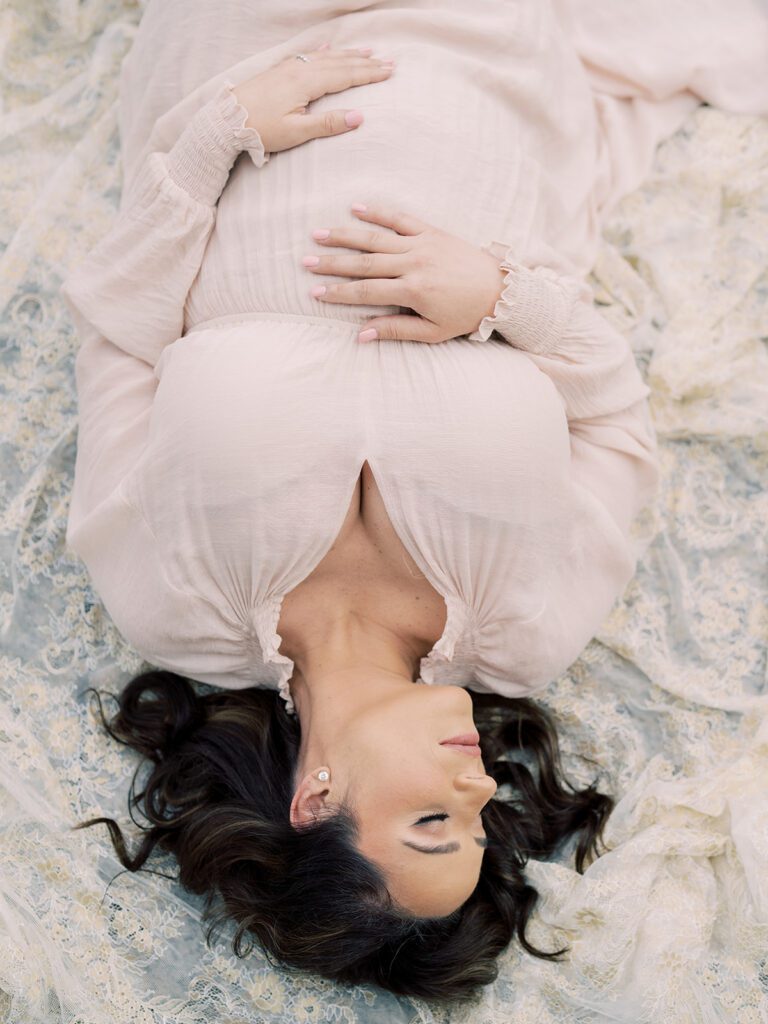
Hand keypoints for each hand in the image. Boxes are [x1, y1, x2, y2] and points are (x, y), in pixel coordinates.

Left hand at [232, 43, 393, 154]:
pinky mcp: (280, 71)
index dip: (369, 74)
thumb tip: (359, 117)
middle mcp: (299, 70)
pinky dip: (323, 50)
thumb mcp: (296, 133)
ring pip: (326, 57)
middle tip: (388, 61)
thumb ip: (328, 124)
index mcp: (306, 83)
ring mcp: (289, 68)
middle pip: (340, 63)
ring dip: (349, 54)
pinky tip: (329, 47)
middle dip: (365, 62)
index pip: (345, 76)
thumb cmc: (260, 129)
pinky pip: (308, 55)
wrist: (226, 119)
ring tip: (367, 51)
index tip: (389, 72)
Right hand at [303, 204, 508, 343]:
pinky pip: (400, 219)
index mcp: (414, 291)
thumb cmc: (466, 314)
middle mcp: (414, 264)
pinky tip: (355, 207)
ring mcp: (422, 244)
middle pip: (364, 263)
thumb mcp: (432, 332)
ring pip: (376, 238)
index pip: (367, 291)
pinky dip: (377, 212)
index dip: (339, 293)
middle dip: (333, 263)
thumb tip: (362, 335)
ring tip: (319, 234)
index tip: (316, 292)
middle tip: (306, 261)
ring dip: (345, 235)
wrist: (500, 289)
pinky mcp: (431, 231)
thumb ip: (397, 331)